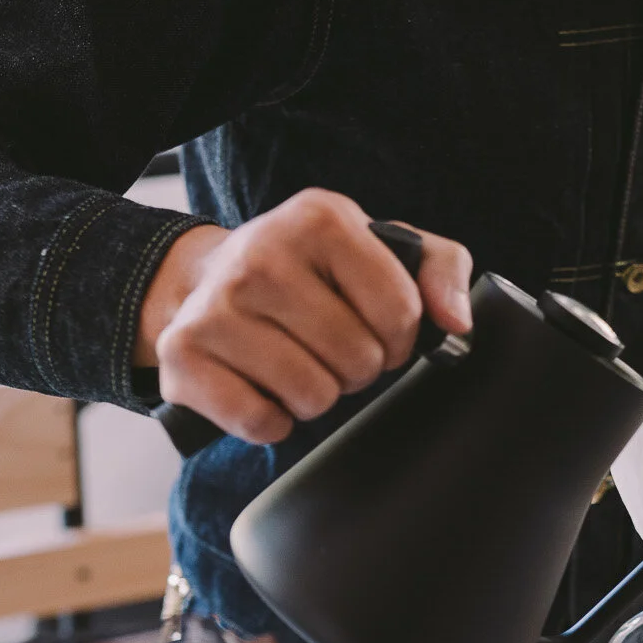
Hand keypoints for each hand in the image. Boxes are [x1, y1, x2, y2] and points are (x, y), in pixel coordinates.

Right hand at [135, 189, 472, 442]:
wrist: (205, 283)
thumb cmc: (309, 273)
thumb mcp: (381, 250)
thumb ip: (440, 271)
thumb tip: (458, 323)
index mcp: (320, 219)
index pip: (401, 312)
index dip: (399, 339)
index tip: (378, 331)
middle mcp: (262, 255)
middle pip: (358, 359)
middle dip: (355, 368)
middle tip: (329, 348)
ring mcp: (216, 307)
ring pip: (313, 396)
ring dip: (315, 396)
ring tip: (296, 364)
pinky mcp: (184, 358)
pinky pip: (262, 423)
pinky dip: (271, 420)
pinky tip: (261, 387)